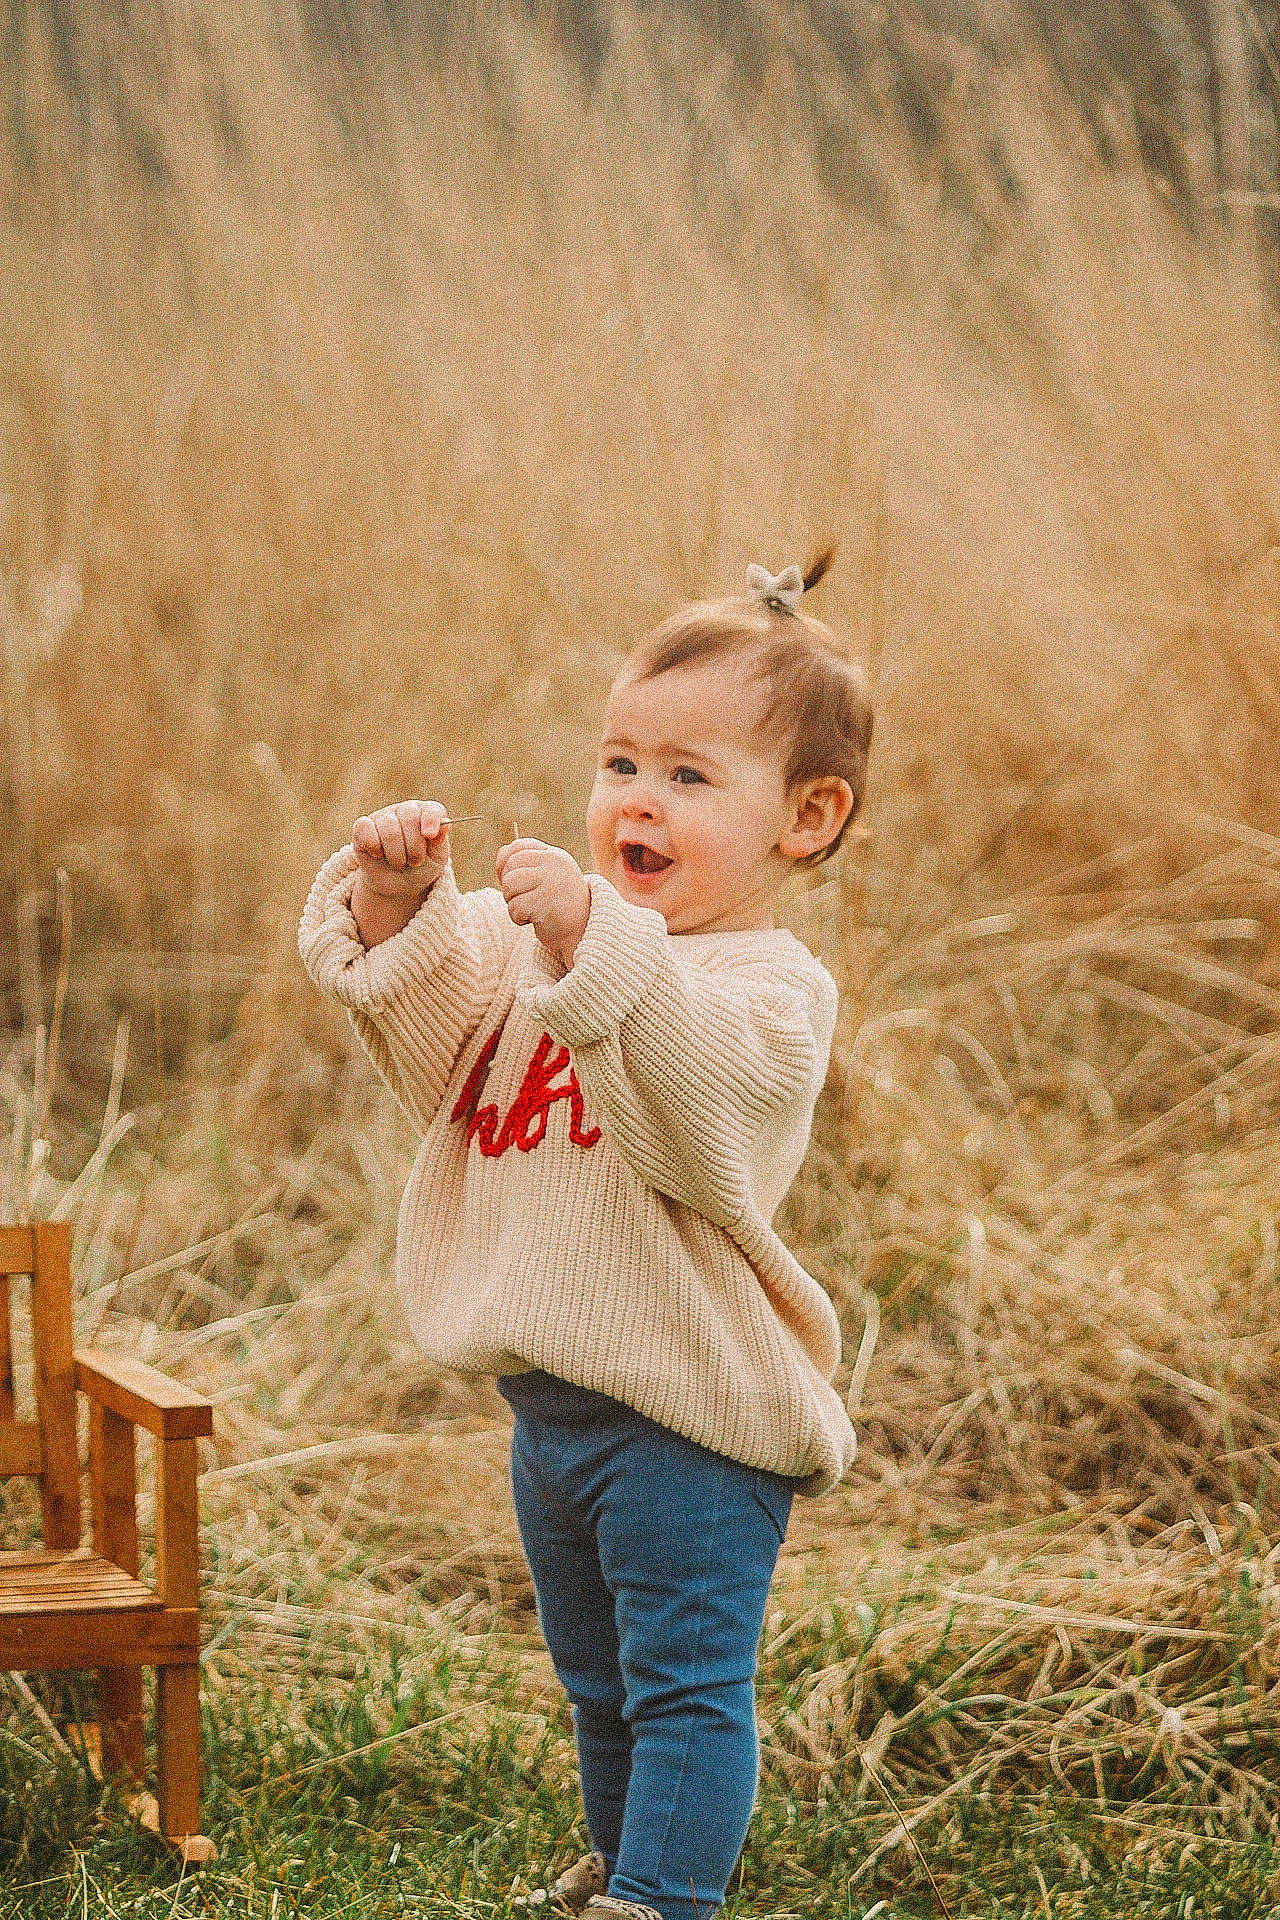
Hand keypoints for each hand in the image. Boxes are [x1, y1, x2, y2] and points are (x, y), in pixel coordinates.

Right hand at [352, 801, 450, 896]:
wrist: (399, 886)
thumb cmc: (421, 867)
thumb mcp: (437, 859)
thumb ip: (440, 842)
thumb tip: (445, 824)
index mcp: (426, 813)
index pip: (432, 808)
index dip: (431, 820)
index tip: (430, 836)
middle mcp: (404, 810)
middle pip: (409, 817)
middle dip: (414, 846)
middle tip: (415, 862)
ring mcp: (382, 817)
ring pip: (389, 828)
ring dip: (396, 854)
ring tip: (399, 863)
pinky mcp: (362, 827)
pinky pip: (364, 828)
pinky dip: (373, 846)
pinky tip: (378, 854)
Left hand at [496, 838, 590, 966]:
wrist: (583, 931)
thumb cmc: (559, 905)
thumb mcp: (545, 878)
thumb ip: (525, 864)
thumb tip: (501, 855)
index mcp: (554, 855)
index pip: (518, 847)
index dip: (506, 864)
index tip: (515, 883)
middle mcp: (554, 863)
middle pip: (510, 866)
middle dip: (509, 888)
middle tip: (526, 901)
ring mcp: (551, 881)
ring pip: (509, 885)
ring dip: (513, 903)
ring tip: (530, 910)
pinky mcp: (546, 902)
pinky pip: (515, 907)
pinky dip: (519, 918)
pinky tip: (534, 920)